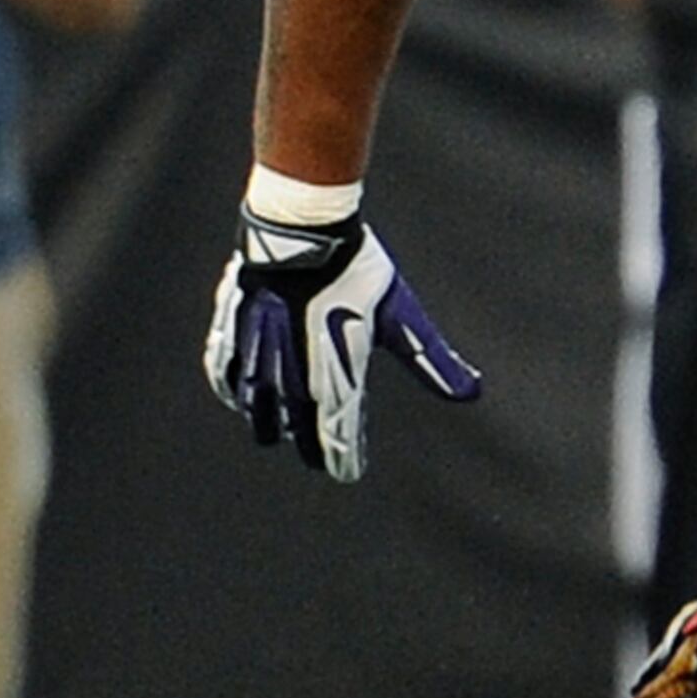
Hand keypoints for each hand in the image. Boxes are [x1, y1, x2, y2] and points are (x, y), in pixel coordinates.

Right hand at [203, 208, 480, 480]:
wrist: (302, 226)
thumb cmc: (355, 268)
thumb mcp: (400, 314)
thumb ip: (430, 359)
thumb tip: (471, 392)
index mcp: (336, 371)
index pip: (338, 432)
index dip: (342, 456)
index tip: (347, 471)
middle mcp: (292, 370)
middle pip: (295, 423)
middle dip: (307, 443)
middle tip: (316, 456)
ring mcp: (257, 350)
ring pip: (257, 404)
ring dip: (268, 421)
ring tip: (275, 433)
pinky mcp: (233, 326)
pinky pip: (225, 370)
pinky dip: (232, 389)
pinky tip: (236, 397)